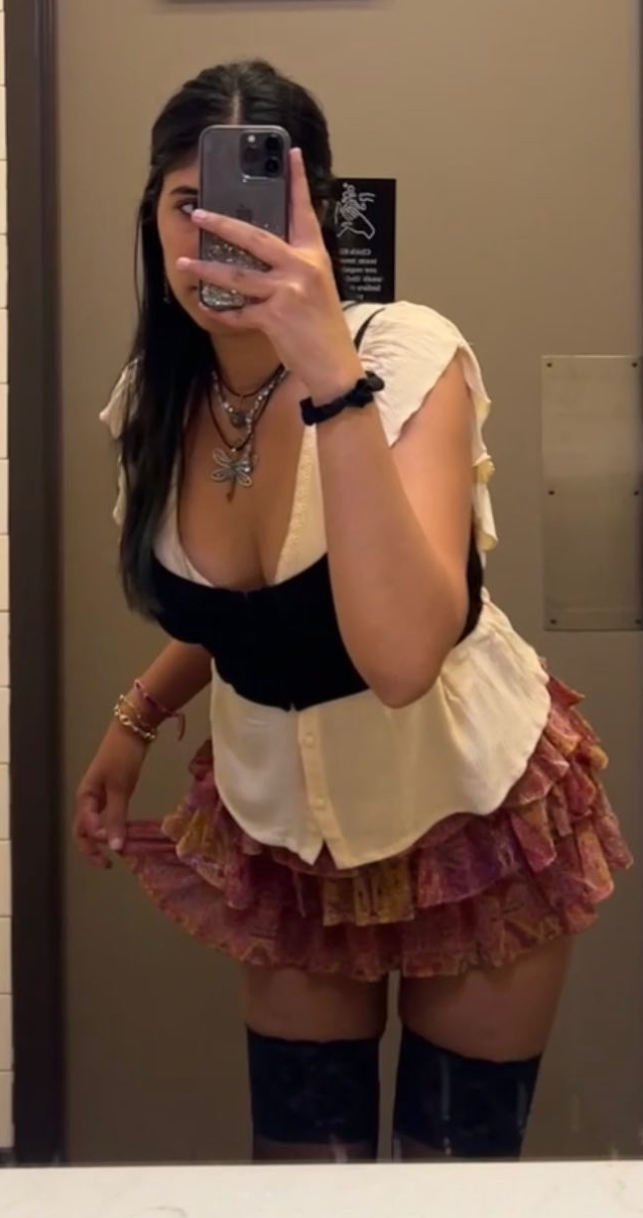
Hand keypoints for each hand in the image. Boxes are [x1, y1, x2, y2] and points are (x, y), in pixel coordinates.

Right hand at [73, 722, 148, 869]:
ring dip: (104, 838)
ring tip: (120, 851)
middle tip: (109, 865)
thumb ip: (116, 817)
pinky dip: (113, 826)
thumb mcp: (120, 788)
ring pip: (95, 824)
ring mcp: (99, 794)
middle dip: (92, 849)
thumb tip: (114, 847)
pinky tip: (125, 833)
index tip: (117, 849)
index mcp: (84, 797)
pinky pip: (107, 815)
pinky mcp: (112, 790)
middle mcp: (88, 799)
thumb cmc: (122, 756)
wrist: (133, 729)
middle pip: (83, 831)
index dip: (97, 843)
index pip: (84, 830)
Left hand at [178, 150, 363, 402]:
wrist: (335, 365)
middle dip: (222, 225)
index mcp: (315, 256)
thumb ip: (295, 266)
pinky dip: (222, 312)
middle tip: (199, 214)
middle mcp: (302, 268)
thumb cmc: (325, 328)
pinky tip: (208, 307)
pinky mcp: (274, 317)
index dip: (297, 181)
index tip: (289, 153)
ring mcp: (287, 292)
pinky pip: (239, 312)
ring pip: (237, 274)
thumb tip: (264, 253)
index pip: (304, 211)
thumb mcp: (318, 287)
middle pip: (255, 237)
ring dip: (206, 270)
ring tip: (183, 264)